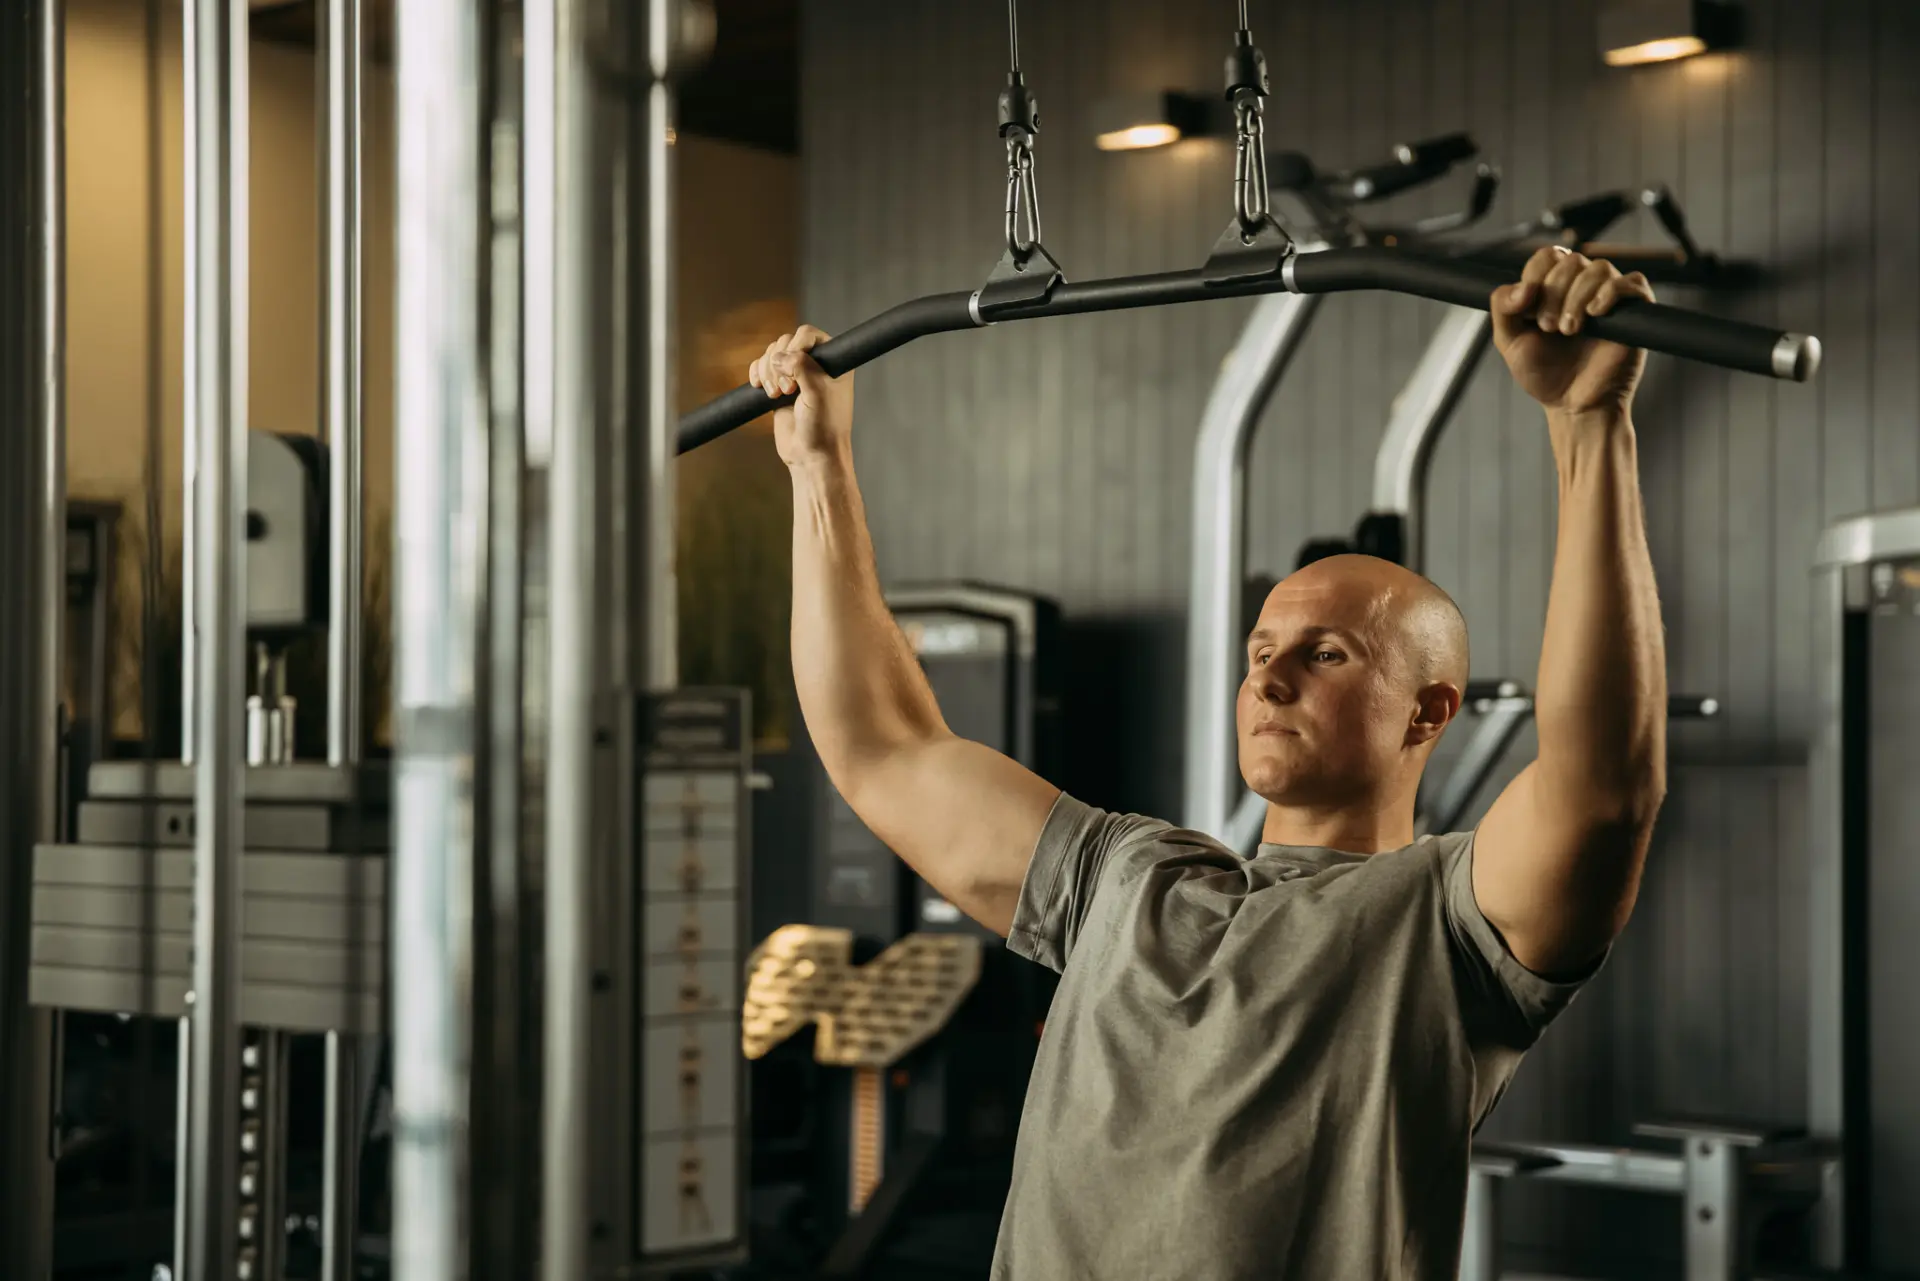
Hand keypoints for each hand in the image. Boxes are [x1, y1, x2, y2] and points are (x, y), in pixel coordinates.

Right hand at [748, 324, 854, 466]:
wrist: (811, 456)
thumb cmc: (824, 427)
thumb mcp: (818, 392)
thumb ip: (801, 367)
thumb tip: (778, 355)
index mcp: (832, 360)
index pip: (808, 335)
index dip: (796, 347)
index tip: (795, 371)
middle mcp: (814, 364)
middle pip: (785, 342)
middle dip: (779, 364)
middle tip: (788, 390)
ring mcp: (795, 375)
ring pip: (772, 355)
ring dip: (768, 372)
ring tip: (776, 395)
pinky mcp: (778, 387)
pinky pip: (761, 368)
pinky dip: (757, 374)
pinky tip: (759, 388)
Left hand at [1491, 247, 1653, 418]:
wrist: (1572, 404)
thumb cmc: (1544, 374)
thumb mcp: (1509, 341)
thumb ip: (1503, 308)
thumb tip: (1523, 287)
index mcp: (1553, 286)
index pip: (1547, 256)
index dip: (1536, 278)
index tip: (1529, 312)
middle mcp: (1582, 285)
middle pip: (1571, 261)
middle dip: (1554, 293)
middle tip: (1550, 328)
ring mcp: (1609, 296)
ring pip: (1599, 268)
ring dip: (1577, 298)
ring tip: (1570, 330)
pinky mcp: (1634, 310)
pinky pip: (1631, 282)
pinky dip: (1611, 293)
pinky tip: (1595, 314)